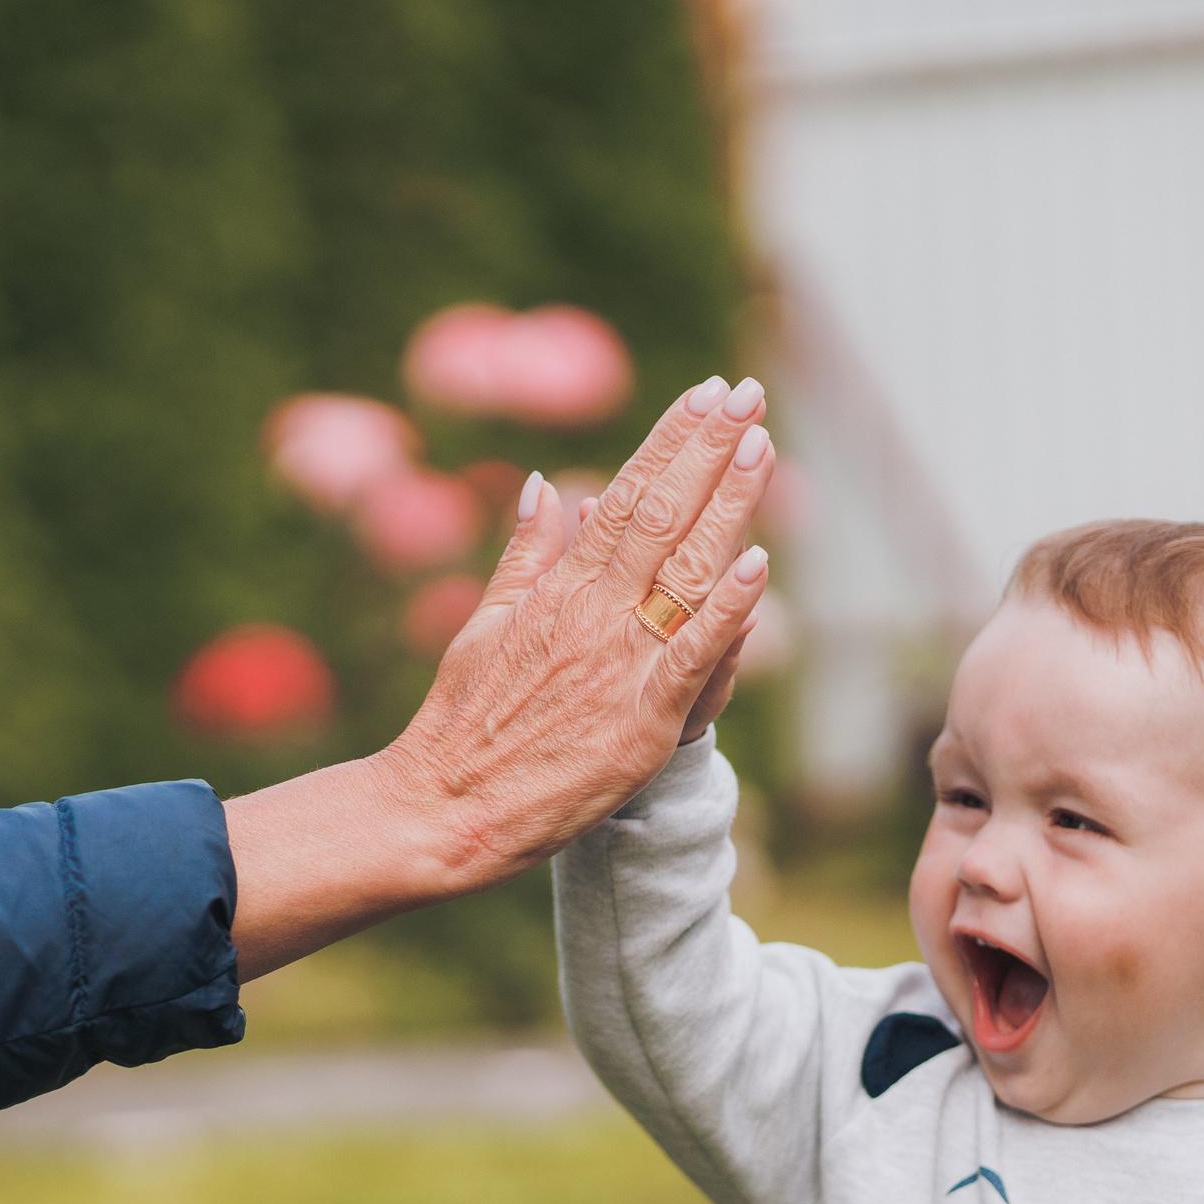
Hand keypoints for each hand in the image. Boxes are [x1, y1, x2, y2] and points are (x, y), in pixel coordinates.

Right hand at [224, 377, 773, 977]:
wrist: (440, 810)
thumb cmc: (459, 727)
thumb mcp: (485, 626)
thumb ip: (525, 557)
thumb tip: (547, 486)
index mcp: (557, 592)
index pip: (622, 497)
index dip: (670, 443)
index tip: (707, 396)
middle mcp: (590, 617)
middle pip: (660, 517)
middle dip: (709, 451)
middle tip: (749, 393)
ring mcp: (616, 668)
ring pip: (683, 572)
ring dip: (728, 505)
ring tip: (763, 445)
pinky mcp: (637, 725)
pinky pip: (691, 659)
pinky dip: (726, 612)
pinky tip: (759, 565)